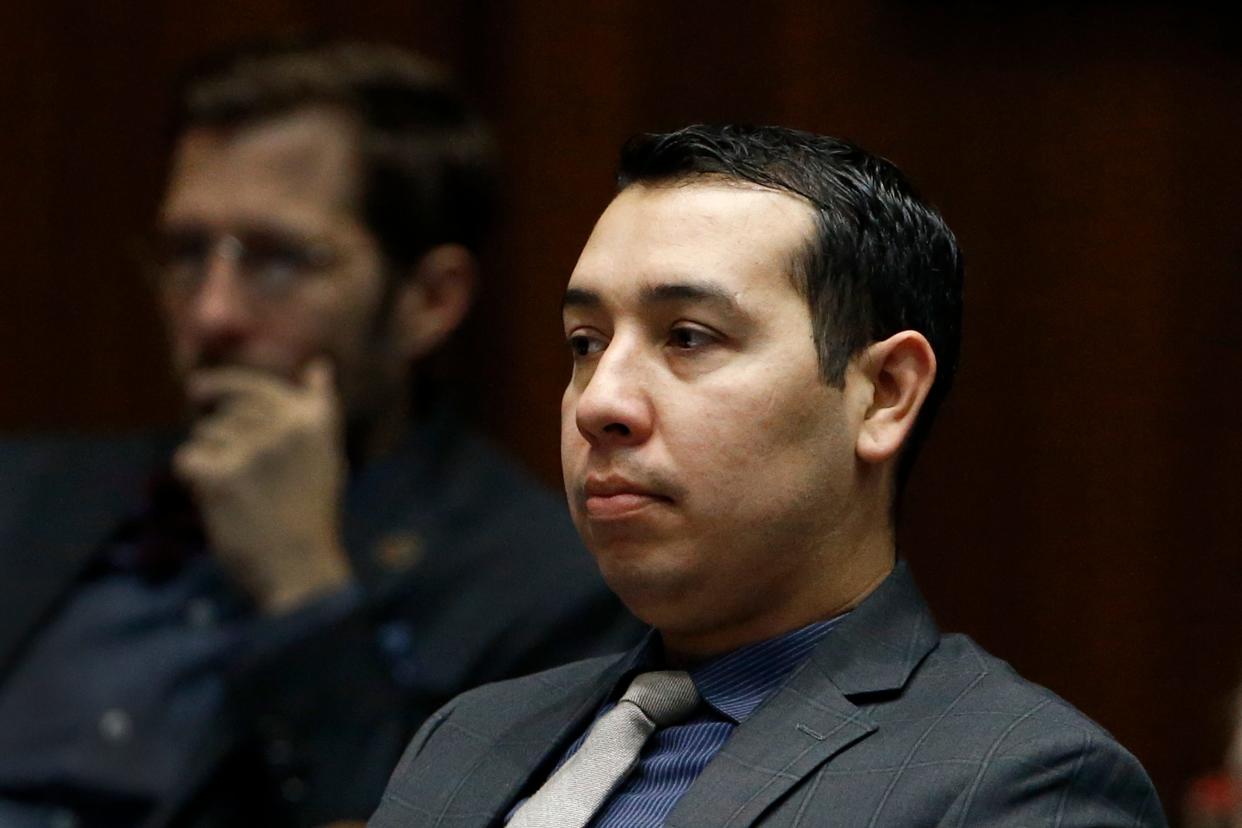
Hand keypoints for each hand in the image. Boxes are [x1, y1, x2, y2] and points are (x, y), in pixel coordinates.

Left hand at [174, 360, 354, 613]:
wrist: (299, 570)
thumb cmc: (310, 515)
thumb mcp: (326, 456)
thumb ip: (318, 410)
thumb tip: (319, 365)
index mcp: (312, 421)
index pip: (257, 386)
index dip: (227, 388)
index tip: (200, 391)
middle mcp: (286, 428)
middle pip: (225, 407)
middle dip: (217, 430)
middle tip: (228, 465)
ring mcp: (254, 449)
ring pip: (206, 434)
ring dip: (210, 460)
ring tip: (237, 494)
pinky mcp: (223, 475)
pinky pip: (188, 459)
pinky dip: (193, 480)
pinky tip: (214, 500)